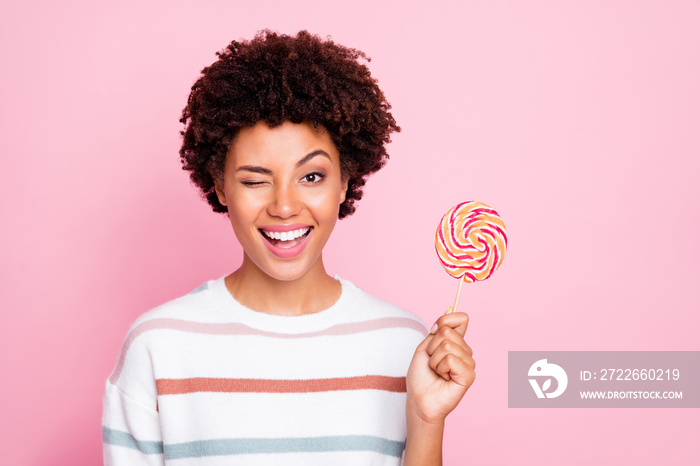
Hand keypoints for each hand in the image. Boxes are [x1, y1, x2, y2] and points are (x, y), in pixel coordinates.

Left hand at [406, 308, 475, 424]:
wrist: (419, 399)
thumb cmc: (421, 376)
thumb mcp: (425, 346)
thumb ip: (439, 329)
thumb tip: (450, 308)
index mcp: (457, 342)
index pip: (461, 318)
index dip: (445, 320)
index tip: (433, 333)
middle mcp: (465, 351)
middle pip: (448, 332)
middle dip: (432, 347)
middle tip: (432, 363)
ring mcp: (469, 363)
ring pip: (447, 346)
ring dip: (434, 360)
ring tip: (437, 372)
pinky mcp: (469, 375)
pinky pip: (451, 359)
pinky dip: (441, 368)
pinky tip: (444, 378)